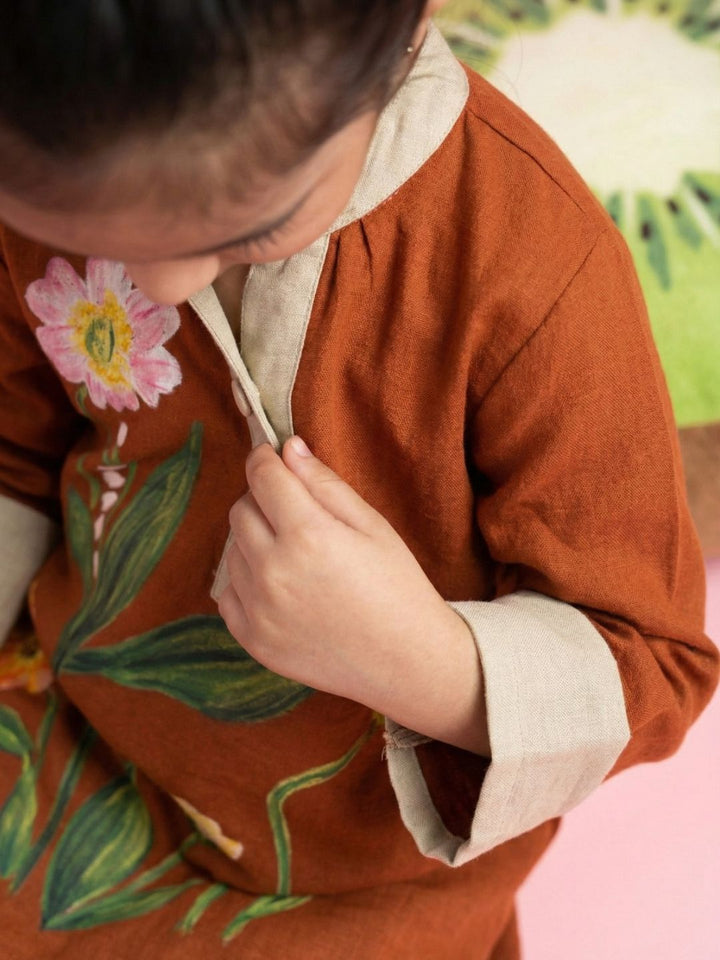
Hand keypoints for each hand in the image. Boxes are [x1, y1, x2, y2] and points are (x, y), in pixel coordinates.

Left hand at [217, 437, 481, 737]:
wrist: (406, 661)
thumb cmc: (398, 587)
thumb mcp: (372, 525)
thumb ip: (325, 484)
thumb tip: (288, 448)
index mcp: (307, 534)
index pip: (263, 478)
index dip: (264, 459)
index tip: (269, 454)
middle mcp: (273, 570)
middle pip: (240, 511)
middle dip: (261, 499)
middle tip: (292, 509)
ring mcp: (258, 609)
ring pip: (232, 551)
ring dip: (255, 541)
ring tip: (295, 555)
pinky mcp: (253, 640)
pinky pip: (228, 593)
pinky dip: (247, 581)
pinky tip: (282, 585)